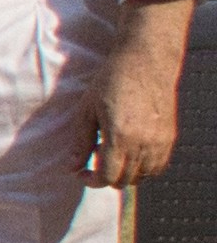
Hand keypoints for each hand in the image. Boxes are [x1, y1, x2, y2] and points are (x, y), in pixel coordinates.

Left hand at [90, 8, 191, 185]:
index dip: (91, 180)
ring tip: (113, 154)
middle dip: (106, 177)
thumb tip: (72, 167)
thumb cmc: (112, 81)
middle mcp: (143, 143)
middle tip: (94, 161)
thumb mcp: (87, 110)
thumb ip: (81, 142)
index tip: (81, 172)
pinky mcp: (170, 136)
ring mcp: (160, 141)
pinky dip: (144, 168)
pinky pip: (159, 166)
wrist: (145, 62)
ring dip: (126, 173)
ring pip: (144, 176)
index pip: (108, 177)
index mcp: (120, 136)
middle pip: (125, 180)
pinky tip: (131, 153)